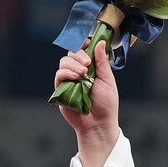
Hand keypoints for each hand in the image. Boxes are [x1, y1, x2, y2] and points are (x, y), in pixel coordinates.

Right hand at [54, 40, 119, 166]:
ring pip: (64, 62)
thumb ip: (102, 62)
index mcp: (92, 69)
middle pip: (72, 54)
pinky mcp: (61, 89)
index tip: (88, 44)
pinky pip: (59, 75)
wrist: (98, 123)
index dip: (84, 45)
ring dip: (73, 64)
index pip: (84, 50)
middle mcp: (79, 72)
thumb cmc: (106, 105)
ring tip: (82, 74)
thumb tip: (100, 42)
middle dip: (79, 55)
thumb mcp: (108, 81)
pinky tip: (74, 77)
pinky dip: (66, 73)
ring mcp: (69, 80)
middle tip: (87, 63)